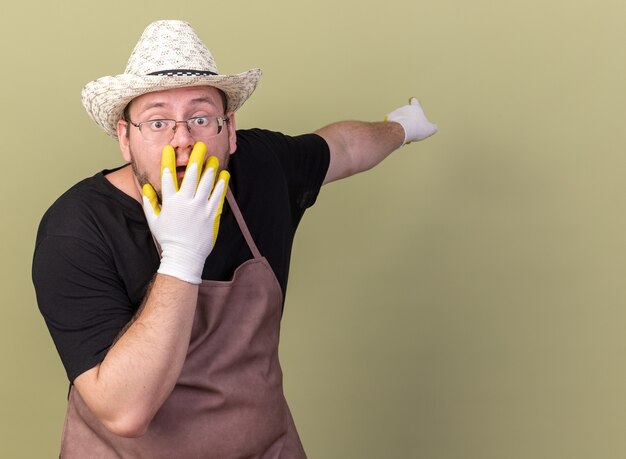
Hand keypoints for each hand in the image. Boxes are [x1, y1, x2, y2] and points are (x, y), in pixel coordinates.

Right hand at [141, 142, 229, 283]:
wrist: (185, 256)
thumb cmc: (168, 238)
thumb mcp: (154, 220)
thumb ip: (150, 202)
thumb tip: (146, 187)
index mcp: (170, 202)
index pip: (168, 177)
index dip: (168, 161)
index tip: (170, 148)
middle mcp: (186, 202)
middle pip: (191, 175)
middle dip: (195, 158)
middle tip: (200, 145)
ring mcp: (201, 208)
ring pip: (207, 183)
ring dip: (210, 168)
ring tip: (213, 157)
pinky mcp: (212, 215)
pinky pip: (218, 196)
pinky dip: (221, 184)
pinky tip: (223, 175)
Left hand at [385, 97, 437, 143]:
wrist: (402, 131)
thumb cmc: (416, 128)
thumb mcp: (430, 129)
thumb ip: (433, 127)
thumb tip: (434, 128)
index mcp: (415, 108)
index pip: (415, 101)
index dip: (415, 103)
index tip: (414, 103)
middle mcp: (405, 108)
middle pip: (407, 113)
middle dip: (408, 120)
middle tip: (411, 130)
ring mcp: (396, 113)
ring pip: (399, 119)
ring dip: (401, 125)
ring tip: (405, 135)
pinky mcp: (388, 118)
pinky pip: (392, 123)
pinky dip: (394, 128)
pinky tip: (397, 135)